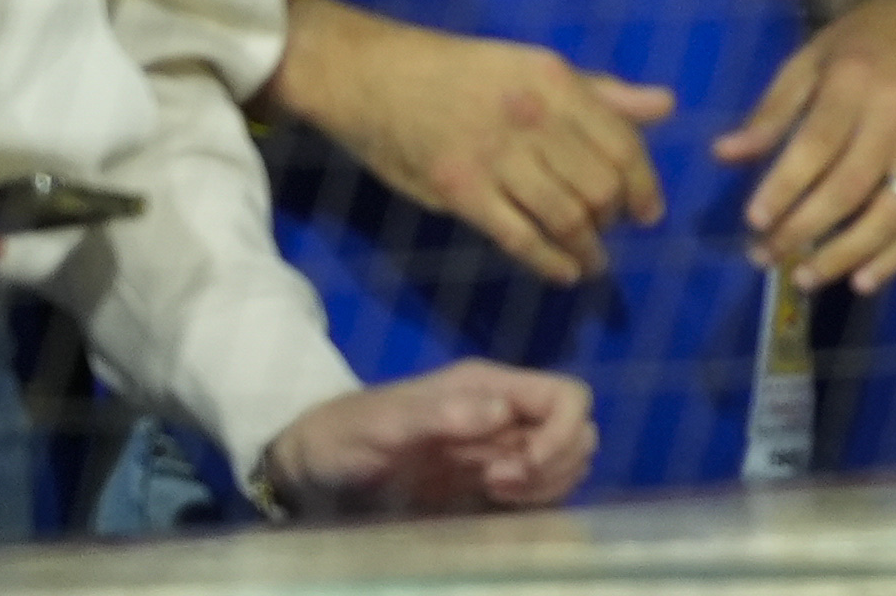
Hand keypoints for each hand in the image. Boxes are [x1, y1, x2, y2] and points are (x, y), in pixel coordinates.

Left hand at [252, 363, 600, 519]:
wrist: (316, 465)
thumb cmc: (347, 436)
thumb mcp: (383, 424)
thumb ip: (440, 414)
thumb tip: (501, 412)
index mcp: (489, 387)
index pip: (568, 396)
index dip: (563, 432)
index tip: (521, 467)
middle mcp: (505, 413)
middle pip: (580, 430)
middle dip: (556, 464)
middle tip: (499, 487)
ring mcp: (501, 448)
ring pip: (569, 461)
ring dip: (548, 484)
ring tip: (492, 496)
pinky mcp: (491, 483)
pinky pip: (541, 490)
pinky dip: (535, 502)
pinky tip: (492, 508)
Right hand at [269, 4, 673, 284]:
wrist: (376, 78)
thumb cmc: (462, 72)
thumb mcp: (535, 66)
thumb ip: (601, 92)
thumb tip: (666, 106)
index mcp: (557, 82)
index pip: (621, 143)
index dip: (644, 184)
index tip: (649, 213)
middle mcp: (533, 118)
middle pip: (599, 186)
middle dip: (614, 219)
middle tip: (611, 232)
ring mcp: (495, 157)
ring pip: (565, 216)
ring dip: (587, 248)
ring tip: (593, 261)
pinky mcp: (460, 192)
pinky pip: (519, 237)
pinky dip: (549, 262)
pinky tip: (563, 273)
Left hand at [716, 0, 895, 294]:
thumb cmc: (866, 39)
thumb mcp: (812, 57)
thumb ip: (772, 111)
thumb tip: (724, 155)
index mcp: (856, 80)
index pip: (816, 145)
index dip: (783, 188)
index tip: (753, 222)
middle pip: (850, 186)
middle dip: (802, 230)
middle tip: (764, 257)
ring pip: (892, 212)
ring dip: (846, 254)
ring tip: (805, 278)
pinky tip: (863, 279)